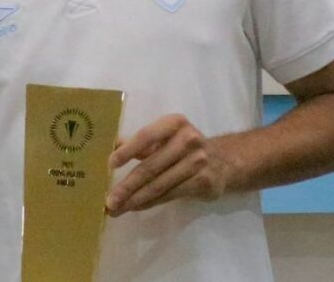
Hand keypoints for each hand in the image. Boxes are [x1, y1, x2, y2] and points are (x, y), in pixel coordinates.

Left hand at [105, 114, 230, 216]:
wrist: (224, 160)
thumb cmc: (184, 146)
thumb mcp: (164, 136)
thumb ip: (141, 142)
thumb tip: (113, 145)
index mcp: (174, 124)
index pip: (146, 136)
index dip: (127, 151)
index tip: (110, 165)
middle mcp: (188, 140)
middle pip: (151, 166)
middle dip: (127, 186)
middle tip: (109, 200)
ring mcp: (198, 162)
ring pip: (159, 185)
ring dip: (135, 199)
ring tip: (116, 209)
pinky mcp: (203, 182)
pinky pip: (170, 195)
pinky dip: (150, 202)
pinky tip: (135, 207)